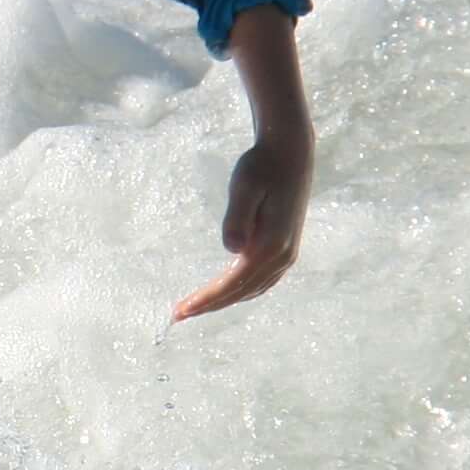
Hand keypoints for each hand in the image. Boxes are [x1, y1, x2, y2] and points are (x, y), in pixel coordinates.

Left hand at [173, 126, 308, 322]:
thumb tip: (231, 249)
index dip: (207, 299)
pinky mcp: (286, 249)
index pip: (233, 283)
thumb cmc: (262, 166)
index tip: (181, 310)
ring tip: (196, 308)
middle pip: (241, 292)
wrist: (290, 154)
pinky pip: (261, 282)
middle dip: (210, 306)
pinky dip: (241, 292)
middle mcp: (283, 256)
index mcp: (271, 244)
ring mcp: (287, 255)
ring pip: (253, 290)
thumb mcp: (244, 185)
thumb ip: (237, 216)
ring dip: (224, 302)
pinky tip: (226, 293)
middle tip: (178, 315)